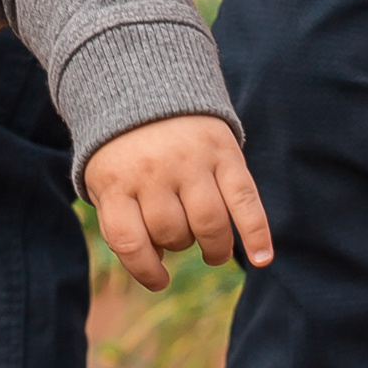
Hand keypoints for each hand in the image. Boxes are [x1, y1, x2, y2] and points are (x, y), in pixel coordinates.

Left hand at [83, 114, 274, 291]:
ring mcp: (190, 161)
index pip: (128, 241)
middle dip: (178, 244)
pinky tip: (262, 259)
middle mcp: (153, 171)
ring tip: (213, 252)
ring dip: (214, 248)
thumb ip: (121, 220)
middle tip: (181, 237)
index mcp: (116, 181)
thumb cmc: (124, 152)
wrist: (147, 87)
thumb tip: (156, 260)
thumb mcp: (105, 181)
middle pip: (172, 232)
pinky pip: (245, 200)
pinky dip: (256, 233)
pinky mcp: (224, 154)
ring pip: (208, 223)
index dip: (144, 270)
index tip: (160, 280)